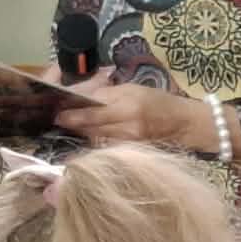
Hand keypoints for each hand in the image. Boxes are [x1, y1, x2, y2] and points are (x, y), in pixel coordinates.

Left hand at [56, 77, 213, 150]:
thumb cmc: (157, 101)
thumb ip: (106, 93)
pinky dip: (95, 142)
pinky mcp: (129, 153)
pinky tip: (89, 137)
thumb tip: (82, 97)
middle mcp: (127, 126)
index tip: (58, 113)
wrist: (182, 124)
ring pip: (96, 139)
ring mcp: (128, 143)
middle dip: (73, 123)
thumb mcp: (132, 89)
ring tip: (70, 126)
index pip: (93, 111)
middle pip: (91, 127)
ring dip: (82, 133)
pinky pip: (105, 147)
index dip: (73, 113)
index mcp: (127, 105)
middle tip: (58, 119)